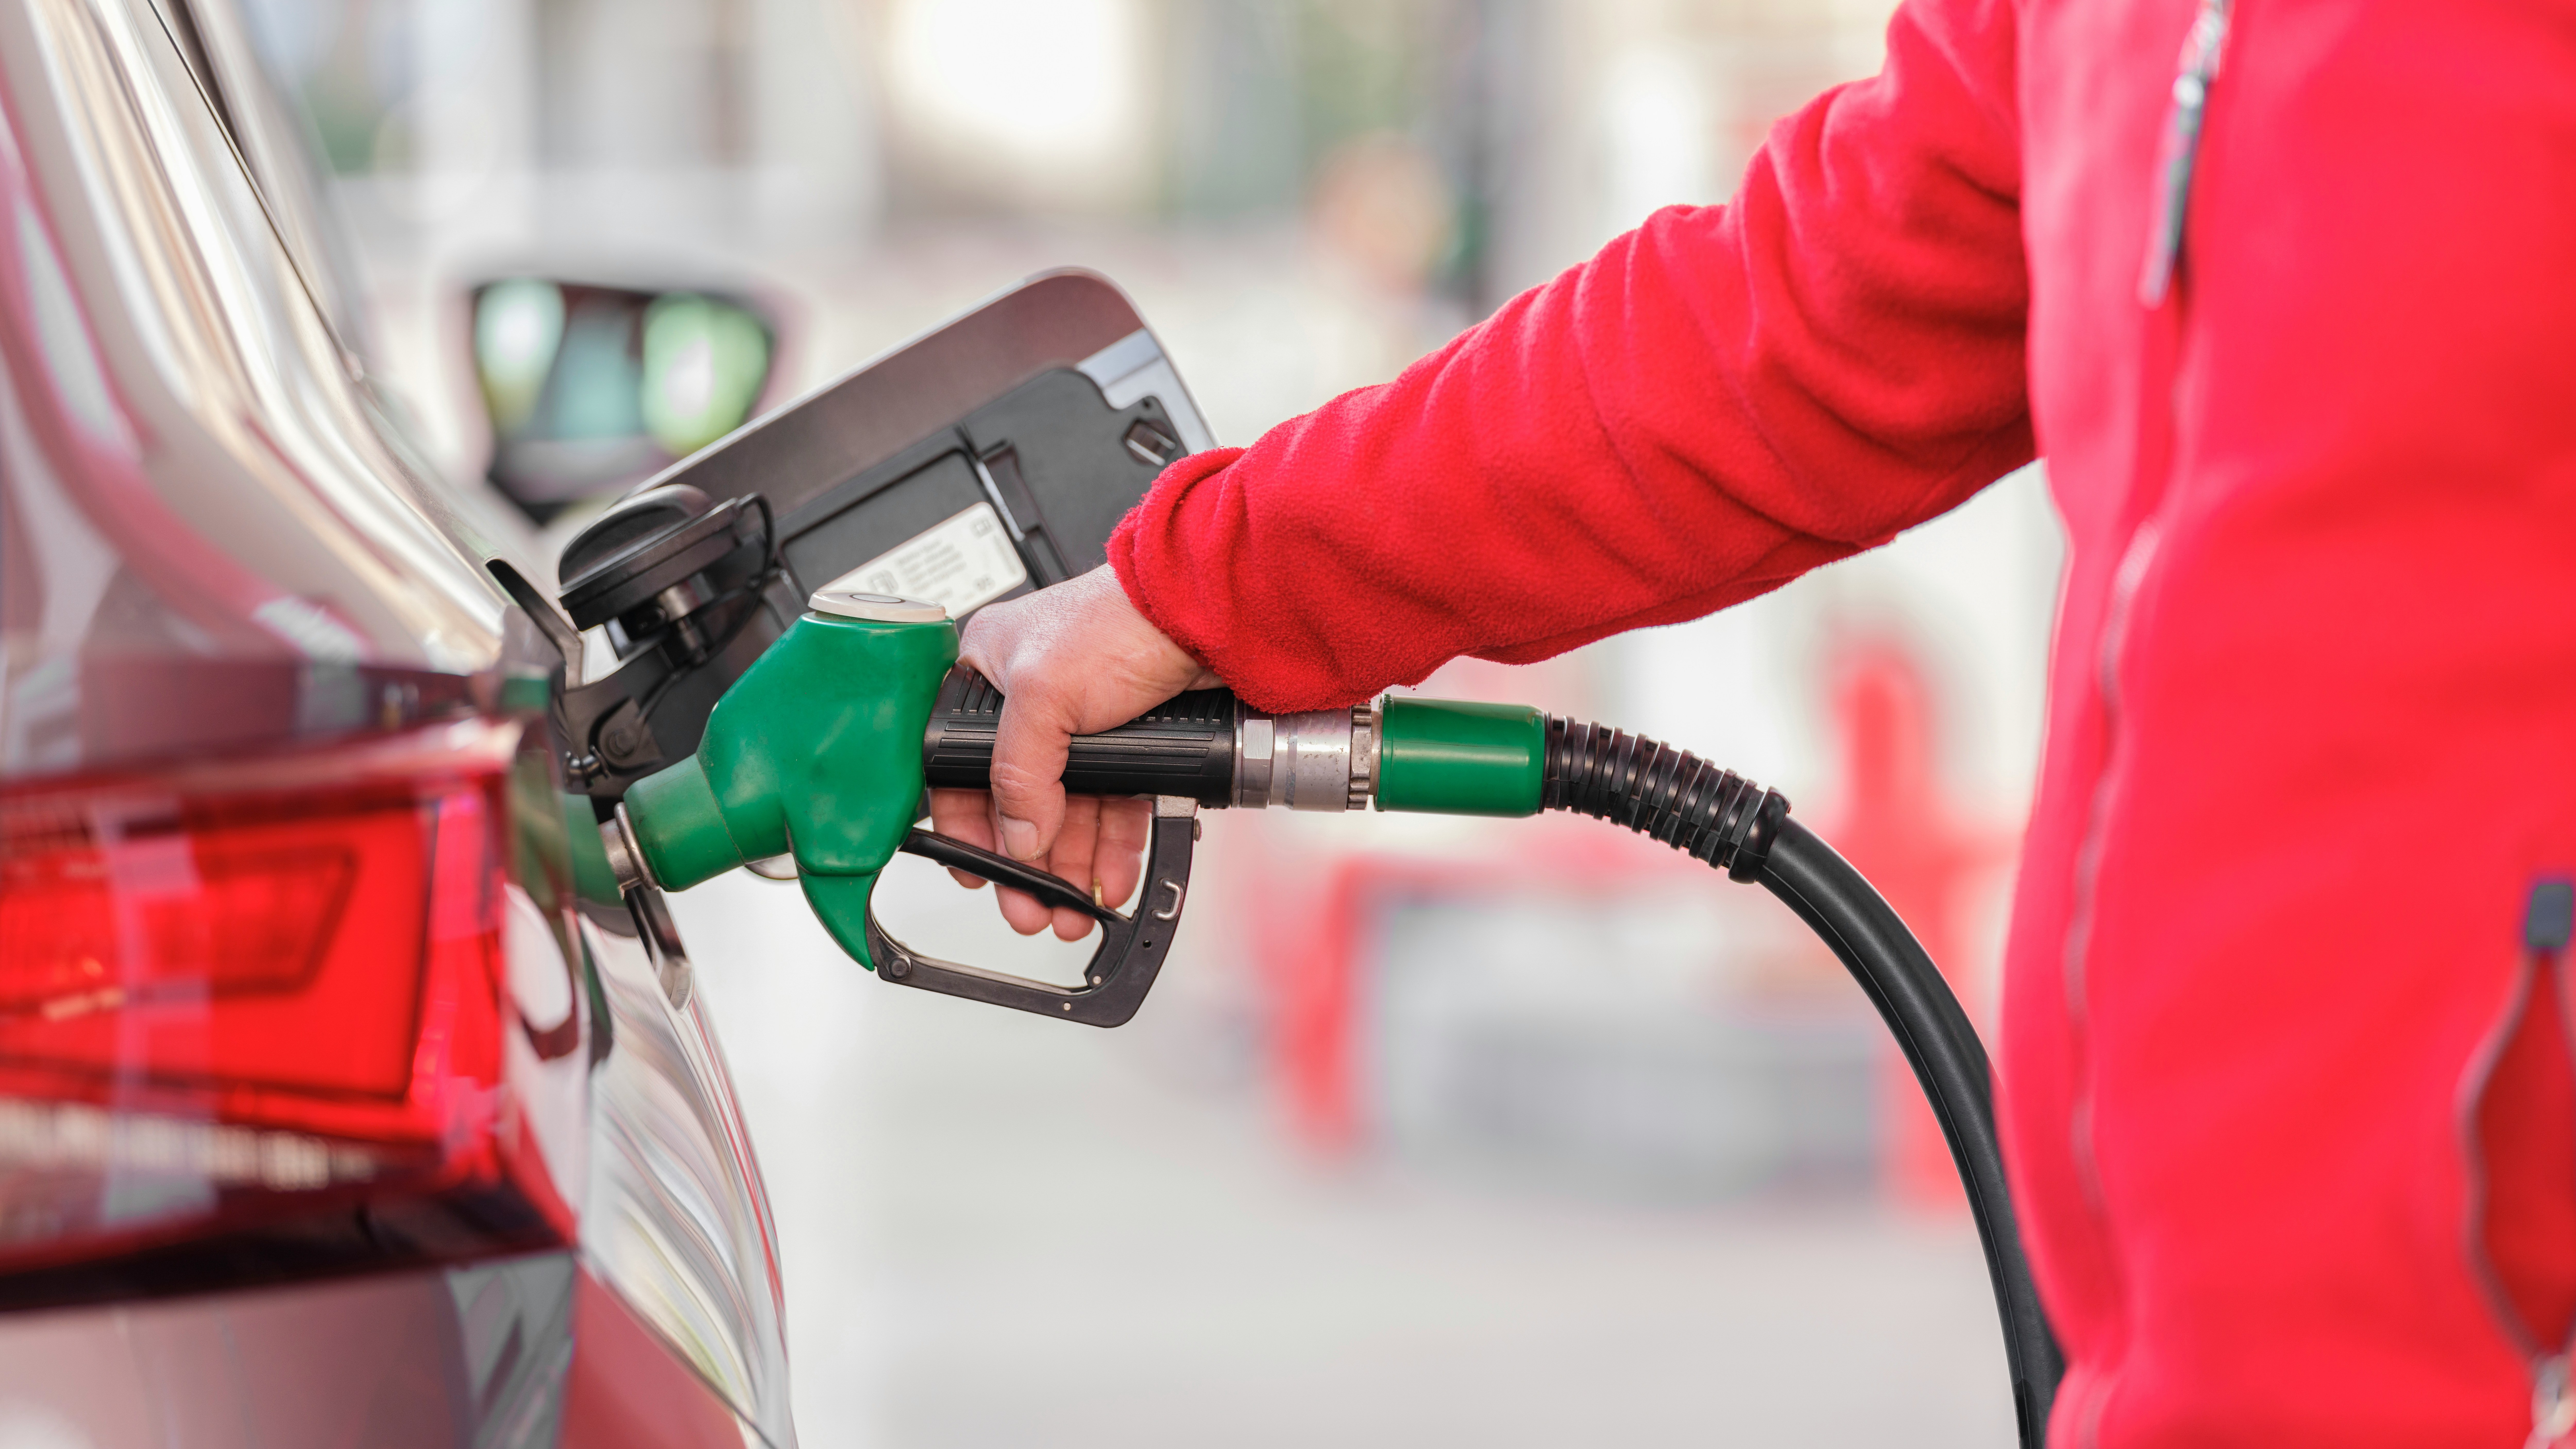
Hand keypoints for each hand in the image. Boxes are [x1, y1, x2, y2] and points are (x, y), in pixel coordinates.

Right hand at [927, 565, 1218, 939]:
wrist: (1207, 614)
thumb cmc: (1119, 617)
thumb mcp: (1043, 693)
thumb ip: (1019, 770)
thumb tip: (1017, 835)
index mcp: (988, 675)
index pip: (960, 768)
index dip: (967, 826)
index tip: (978, 872)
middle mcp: (1033, 703)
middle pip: (1018, 802)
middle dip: (1027, 864)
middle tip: (1031, 908)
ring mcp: (1084, 725)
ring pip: (1068, 813)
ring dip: (1067, 866)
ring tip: (1069, 909)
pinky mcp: (1130, 742)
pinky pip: (1113, 808)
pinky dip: (1110, 847)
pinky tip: (1109, 878)